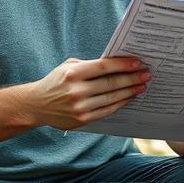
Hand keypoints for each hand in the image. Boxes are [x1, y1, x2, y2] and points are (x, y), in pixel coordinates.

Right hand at [30, 57, 149, 128]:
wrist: (37, 105)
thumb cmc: (56, 81)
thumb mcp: (69, 67)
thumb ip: (90, 66)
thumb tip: (118, 64)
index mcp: (73, 73)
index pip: (104, 67)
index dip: (123, 65)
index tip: (138, 63)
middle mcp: (76, 90)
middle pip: (111, 83)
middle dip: (132, 78)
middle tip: (146, 74)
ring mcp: (80, 107)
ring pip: (112, 98)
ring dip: (130, 92)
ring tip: (142, 86)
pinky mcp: (82, 119)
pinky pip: (107, 110)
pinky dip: (120, 103)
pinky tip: (129, 98)